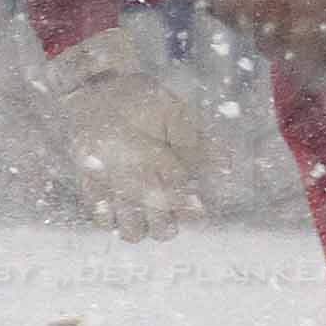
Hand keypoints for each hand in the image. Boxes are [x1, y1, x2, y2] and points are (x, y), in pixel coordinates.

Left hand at [39, 33, 212, 240]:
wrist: (99, 92)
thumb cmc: (140, 101)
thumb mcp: (173, 114)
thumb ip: (194, 140)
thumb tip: (227, 165)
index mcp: (177, 174)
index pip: (191, 210)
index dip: (190, 209)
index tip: (187, 195)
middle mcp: (152, 193)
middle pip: (163, 231)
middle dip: (161, 219)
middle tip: (153, 193)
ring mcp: (124, 197)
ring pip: (134, 234)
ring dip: (133, 219)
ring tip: (126, 192)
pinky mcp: (98, 196)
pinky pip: (103, 222)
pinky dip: (105, 211)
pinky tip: (104, 184)